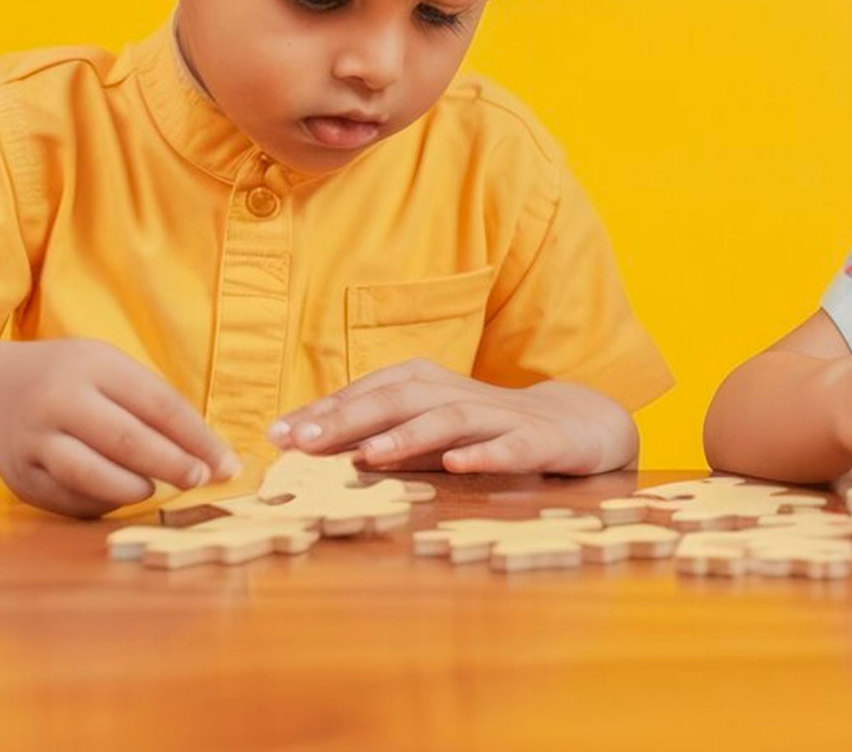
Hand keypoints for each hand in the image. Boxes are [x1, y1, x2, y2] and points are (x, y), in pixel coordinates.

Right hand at [0, 339, 239, 517]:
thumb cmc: (73, 381)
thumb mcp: (110, 370)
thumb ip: (153, 405)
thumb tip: (209, 454)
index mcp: (93, 366)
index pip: (158, 404)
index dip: (198, 438)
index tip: (226, 463)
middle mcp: (59, 400)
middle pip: (127, 441)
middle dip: (173, 466)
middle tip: (200, 480)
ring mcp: (34, 441)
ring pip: (92, 476)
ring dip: (134, 489)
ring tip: (153, 489)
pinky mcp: (20, 478)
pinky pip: (70, 500)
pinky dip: (102, 503)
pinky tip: (117, 496)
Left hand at [269, 360, 633, 474]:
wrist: (576, 424)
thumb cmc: (486, 430)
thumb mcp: (428, 429)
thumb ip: (379, 434)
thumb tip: (309, 448)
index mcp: (426, 385)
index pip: (366, 394)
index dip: (321, 412)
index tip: (275, 436)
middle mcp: (457, 393)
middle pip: (396, 398)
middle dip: (347, 419)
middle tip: (301, 443)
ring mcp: (498, 415)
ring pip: (447, 418)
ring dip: (406, 436)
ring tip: (366, 456)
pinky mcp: (538, 440)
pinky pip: (509, 446)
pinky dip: (483, 453)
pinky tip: (458, 466)